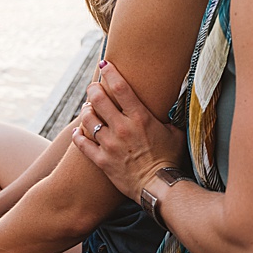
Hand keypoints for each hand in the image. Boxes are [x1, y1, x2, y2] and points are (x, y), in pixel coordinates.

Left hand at [71, 61, 185, 203]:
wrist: (159, 188)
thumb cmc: (170, 160)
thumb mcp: (175, 134)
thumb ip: (170, 119)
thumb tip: (175, 106)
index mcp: (140, 118)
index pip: (121, 88)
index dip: (110, 73)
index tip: (104, 64)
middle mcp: (122, 128)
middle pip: (99, 100)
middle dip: (93, 89)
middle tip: (93, 87)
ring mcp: (110, 144)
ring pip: (88, 120)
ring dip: (86, 111)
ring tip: (88, 108)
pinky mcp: (102, 160)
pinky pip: (83, 144)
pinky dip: (78, 136)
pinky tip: (77, 131)